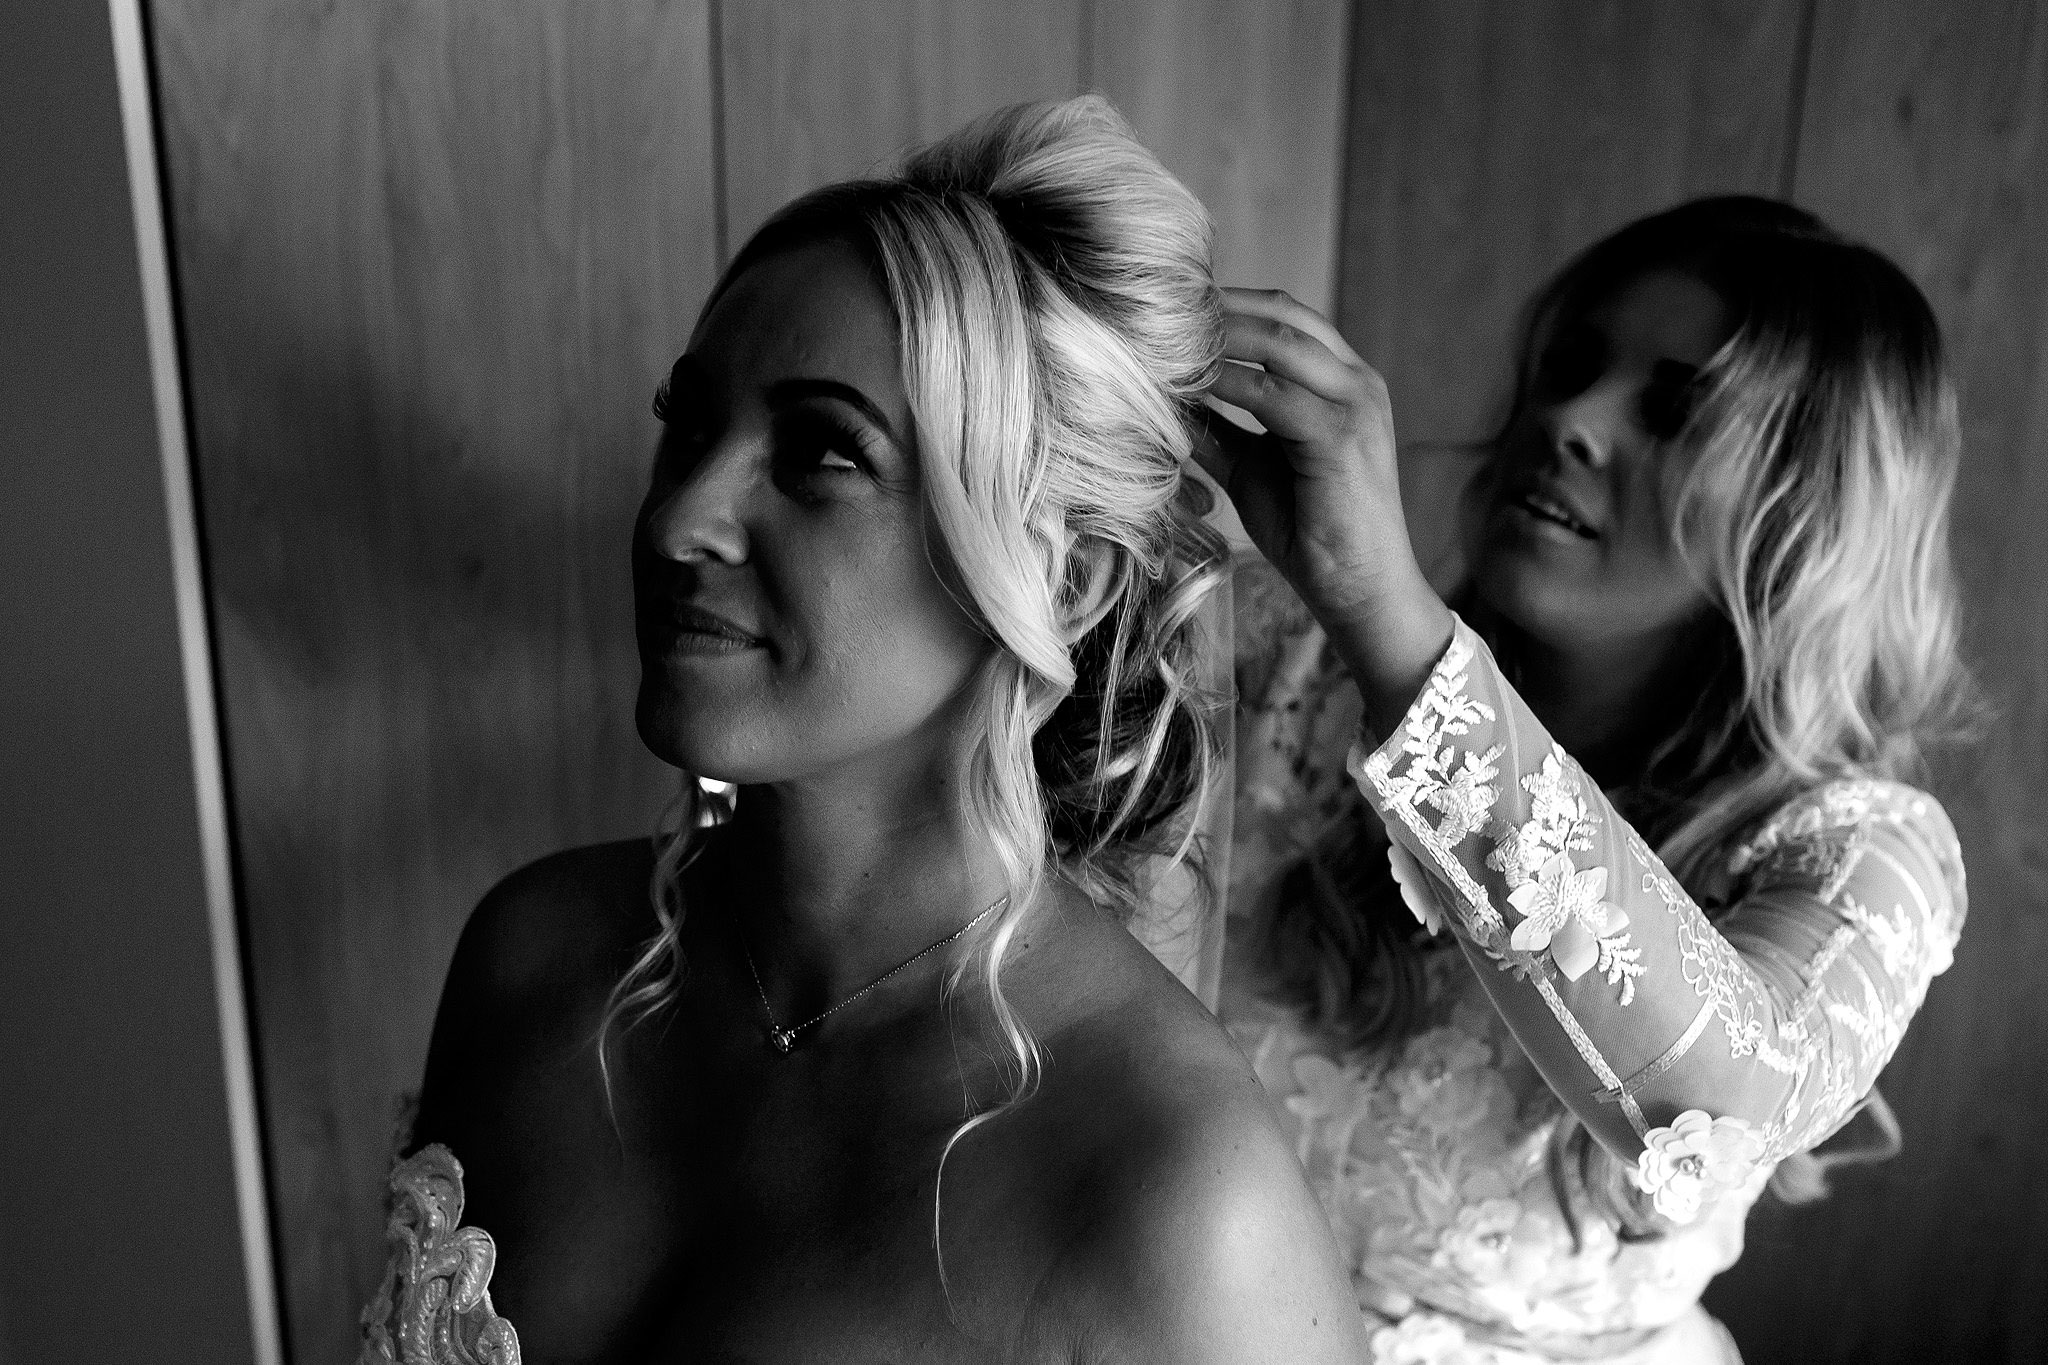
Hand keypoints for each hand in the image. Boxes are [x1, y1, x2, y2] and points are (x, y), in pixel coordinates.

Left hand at [1196, 288, 1451, 728]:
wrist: (1363, 594)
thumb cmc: (1313, 536)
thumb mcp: (1254, 470)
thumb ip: (1219, 431)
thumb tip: (1165, 402)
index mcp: (1344, 381)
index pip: (1284, 316)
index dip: (1226, 305)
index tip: (1165, 307)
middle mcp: (1358, 381)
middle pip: (1280, 315)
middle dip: (1215, 308)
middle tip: (1152, 308)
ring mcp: (1356, 404)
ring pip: (1277, 342)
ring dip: (1215, 337)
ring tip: (1160, 338)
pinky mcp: (1342, 436)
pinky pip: (1272, 394)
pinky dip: (1225, 383)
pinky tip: (1184, 386)